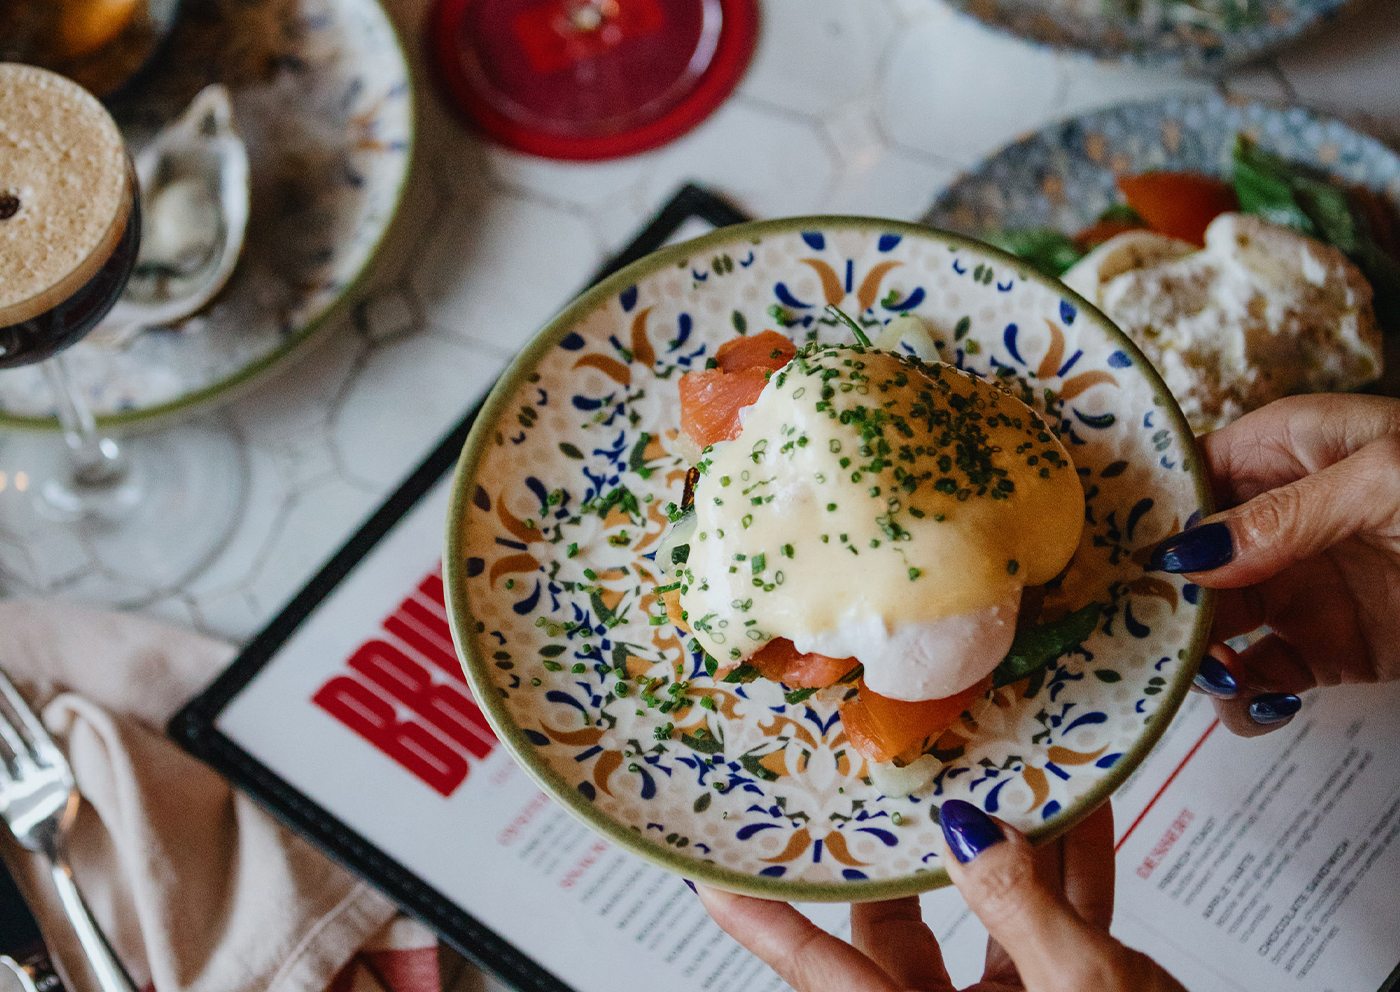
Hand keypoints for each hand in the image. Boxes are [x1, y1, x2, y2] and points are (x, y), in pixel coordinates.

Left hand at [694, 800, 1184, 991]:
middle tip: (887, 766)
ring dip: (1008, 842)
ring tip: (1002, 763)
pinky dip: (1071, 872)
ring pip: (988, 915)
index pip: (817, 970)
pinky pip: (1055, 927)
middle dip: (909, 842)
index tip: (707, 867)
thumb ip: (1026, 909)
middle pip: (900, 925)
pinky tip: (1083, 807)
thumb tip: (972, 832)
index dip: (759, 918)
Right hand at [1146, 394, 1399, 735]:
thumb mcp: (1385, 479)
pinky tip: (1256, 699)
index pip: (1184, 475)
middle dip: (1155, 598)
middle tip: (1138, 632)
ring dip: (1193, 655)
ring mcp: (1297, 589)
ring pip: (1211, 626)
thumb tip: (1186, 553)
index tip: (1102, 554)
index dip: (1141, 512)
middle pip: (1184, 562)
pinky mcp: (1326, 652)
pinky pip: (1262, 678)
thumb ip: (1284, 516)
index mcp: (1281, 451)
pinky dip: (1245, 699)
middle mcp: (1274, 522)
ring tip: (1202, 674)